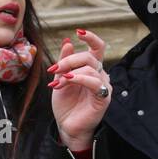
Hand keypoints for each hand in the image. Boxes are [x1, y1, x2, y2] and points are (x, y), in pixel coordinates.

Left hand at [48, 28, 111, 150]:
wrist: (67, 126)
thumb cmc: (66, 104)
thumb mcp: (61, 80)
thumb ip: (64, 62)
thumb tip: (68, 42)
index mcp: (91, 69)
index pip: (97, 48)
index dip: (90, 37)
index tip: (78, 31)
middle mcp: (100, 75)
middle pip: (89, 57)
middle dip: (69, 60)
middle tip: (54, 70)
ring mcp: (103, 86)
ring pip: (90, 68)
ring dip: (70, 72)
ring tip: (57, 82)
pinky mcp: (103, 98)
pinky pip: (94, 82)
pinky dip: (79, 79)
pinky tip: (67, 81)